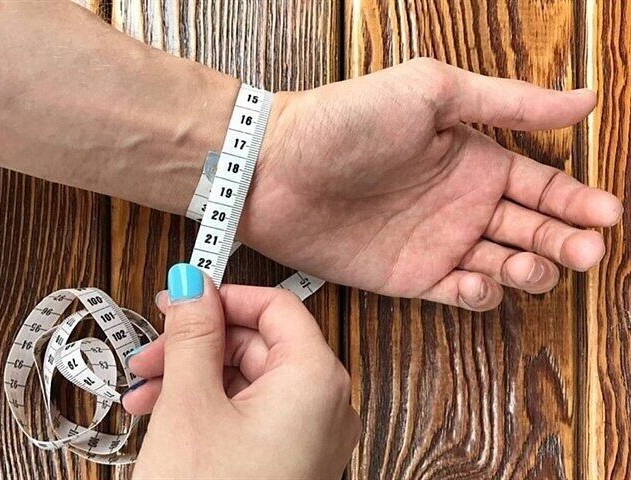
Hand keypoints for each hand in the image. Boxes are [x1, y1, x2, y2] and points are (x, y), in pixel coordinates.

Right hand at [124, 264, 359, 479]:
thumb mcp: (191, 405)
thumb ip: (194, 334)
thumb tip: (193, 284)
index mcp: (315, 380)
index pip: (276, 307)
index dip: (225, 297)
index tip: (182, 299)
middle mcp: (325, 405)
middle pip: (259, 343)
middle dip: (198, 344)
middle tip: (150, 353)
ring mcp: (309, 436)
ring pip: (249, 379)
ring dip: (195, 377)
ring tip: (145, 392)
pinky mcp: (290, 458)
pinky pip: (252, 412)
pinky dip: (211, 406)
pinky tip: (167, 414)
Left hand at [243, 57, 622, 309]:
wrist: (277, 168)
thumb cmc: (348, 120)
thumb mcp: (432, 91)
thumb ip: (508, 102)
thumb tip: (584, 100)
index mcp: (473, 158)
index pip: (542, 185)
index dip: (578, 202)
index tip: (607, 217)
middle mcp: (461, 203)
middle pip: (532, 229)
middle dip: (565, 242)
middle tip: (585, 252)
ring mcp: (436, 242)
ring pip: (503, 265)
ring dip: (529, 270)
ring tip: (532, 264)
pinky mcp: (408, 276)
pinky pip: (459, 292)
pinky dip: (481, 293)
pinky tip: (485, 281)